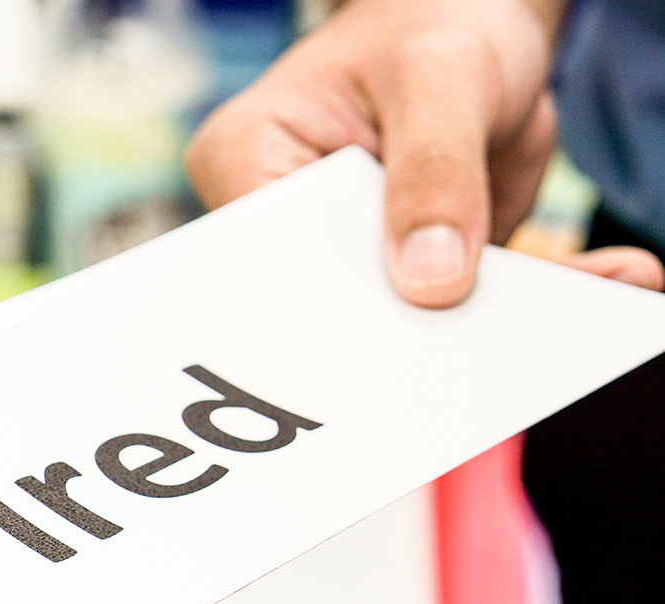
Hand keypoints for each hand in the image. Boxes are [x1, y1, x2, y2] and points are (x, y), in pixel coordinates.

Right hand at [185, 0, 662, 304]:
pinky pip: (466, 306)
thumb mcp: (438, 77)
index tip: (397, 320)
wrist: (478, 25)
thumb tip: (429, 282)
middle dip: (416, 322)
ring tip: (580, 288)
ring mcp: (352, 253)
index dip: (327, 301)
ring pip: (407, 317)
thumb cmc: (434, 24)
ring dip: (494, 313)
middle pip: (334, 303)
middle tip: (490, 321)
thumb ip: (432, 171)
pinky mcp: (413, 272)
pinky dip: (536, 294)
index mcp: (248, 164)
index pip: (272, 259)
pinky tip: (608, 274)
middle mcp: (289, 222)